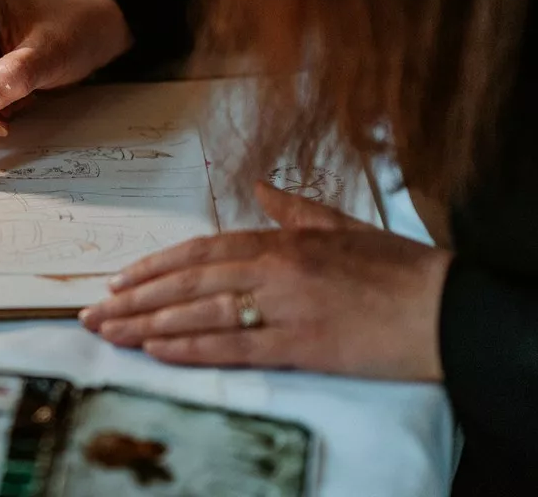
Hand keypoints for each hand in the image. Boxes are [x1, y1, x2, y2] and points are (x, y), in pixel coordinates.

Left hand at [79, 182, 452, 380]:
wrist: (444, 307)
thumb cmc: (395, 267)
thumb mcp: (341, 225)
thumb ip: (294, 208)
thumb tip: (260, 186)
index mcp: (280, 240)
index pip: (200, 252)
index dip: (154, 267)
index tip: (120, 280)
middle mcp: (273, 269)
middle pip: (187, 283)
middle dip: (134, 298)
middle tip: (93, 311)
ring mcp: (284, 307)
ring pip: (199, 314)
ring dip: (148, 325)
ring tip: (110, 332)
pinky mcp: (300, 345)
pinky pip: (234, 346)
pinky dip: (191, 348)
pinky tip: (156, 351)